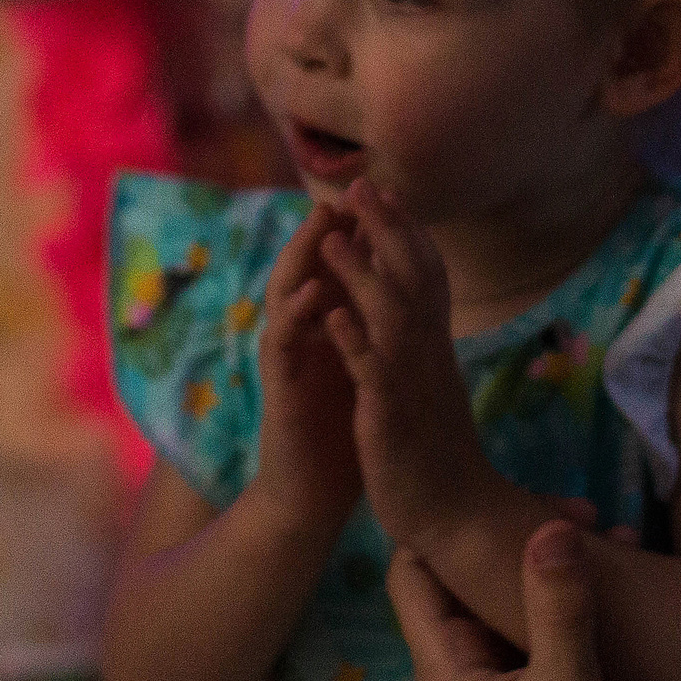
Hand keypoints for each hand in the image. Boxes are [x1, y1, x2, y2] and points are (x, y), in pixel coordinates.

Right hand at [250, 203, 363, 530]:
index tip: (384, 192)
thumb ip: (373, 326)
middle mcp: (305, 332)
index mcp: (328, 325)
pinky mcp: (280, 383)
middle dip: (327, 227)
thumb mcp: (366, 365)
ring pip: (287, 291)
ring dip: (302, 255)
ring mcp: (289, 354)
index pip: (340, 266)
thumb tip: (401, 286)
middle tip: (346, 188)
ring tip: (321, 220)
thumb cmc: (343, 430)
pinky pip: (285, 340)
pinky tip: (316, 293)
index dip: (359, 229)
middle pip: (309, 266)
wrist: (316, 493)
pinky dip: (298, 313)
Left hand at [320, 182, 493, 548]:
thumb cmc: (438, 451)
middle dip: (387, 232)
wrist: (457, 515)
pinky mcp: (391, 420)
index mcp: (435, 348)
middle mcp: (430, 357)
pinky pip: (373, 376)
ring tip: (336, 240)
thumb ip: (423, 341)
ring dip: (362, 277)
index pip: (426, 276)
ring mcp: (412, 386)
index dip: (406, 232)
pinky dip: (354, 344)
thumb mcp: (431, 384)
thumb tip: (417, 304)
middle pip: (414, 280)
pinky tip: (333, 319)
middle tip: (361, 187)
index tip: (384, 192)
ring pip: (391, 319)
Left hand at [388, 522, 634, 680]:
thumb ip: (558, 608)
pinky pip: (540, 619)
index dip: (431, 519)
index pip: (411, 568)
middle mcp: (461, 661)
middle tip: (577, 506)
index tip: (478, 477)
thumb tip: (550, 526)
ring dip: (548, 559)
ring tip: (610, 529)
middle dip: (509, 531)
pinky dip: (569, 590)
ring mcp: (498, 673)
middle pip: (463, 573)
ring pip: (508, 593)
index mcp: (445, 660)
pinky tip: (619, 566)